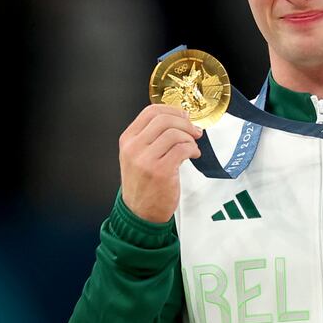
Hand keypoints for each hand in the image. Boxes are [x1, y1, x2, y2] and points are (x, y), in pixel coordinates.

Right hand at [118, 104, 202, 222]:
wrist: (139, 213)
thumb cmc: (143, 183)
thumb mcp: (137, 155)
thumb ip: (152, 136)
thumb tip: (179, 118)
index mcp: (128, 140)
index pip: (150, 111)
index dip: (172, 110)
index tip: (184, 116)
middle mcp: (134, 148)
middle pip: (164, 119)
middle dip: (185, 122)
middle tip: (194, 131)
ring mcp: (146, 160)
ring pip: (174, 134)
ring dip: (189, 138)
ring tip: (192, 147)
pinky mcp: (161, 171)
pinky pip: (182, 149)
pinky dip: (192, 149)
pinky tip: (193, 155)